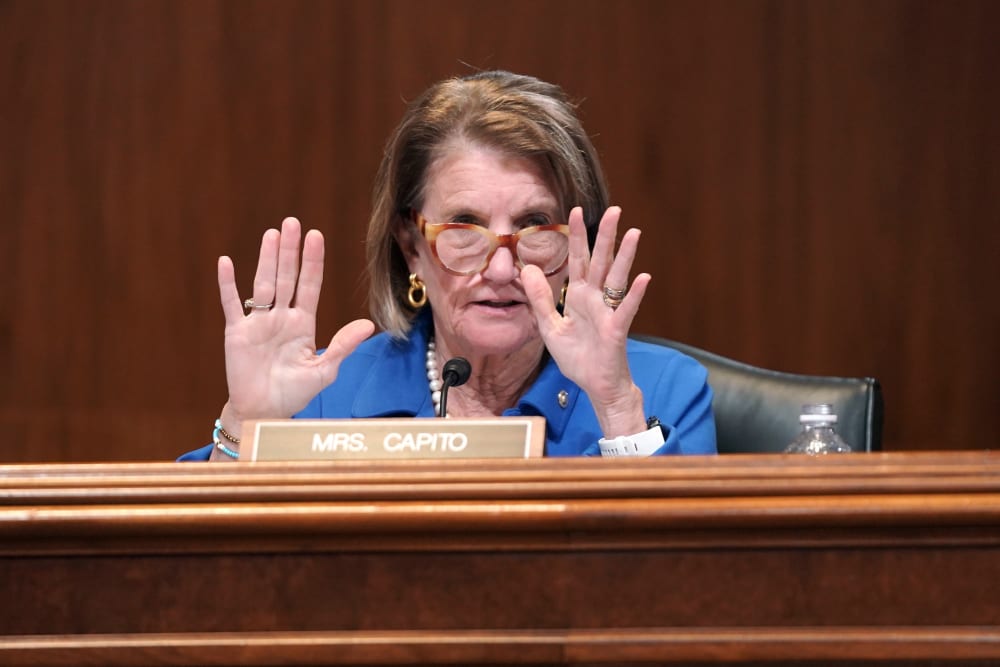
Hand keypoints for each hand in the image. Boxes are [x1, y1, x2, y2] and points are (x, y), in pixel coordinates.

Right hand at [216, 218, 373, 436]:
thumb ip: (342, 345)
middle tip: (293, 222)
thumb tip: (368, 325)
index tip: (316, 236)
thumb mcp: (324, 370)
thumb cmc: (295, 392)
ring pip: (263, 284)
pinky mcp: (237, 333)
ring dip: (266, 259)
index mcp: (303, 323)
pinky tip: (226, 263)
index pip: (310, 285)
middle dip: (290, 251)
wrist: (264, 412)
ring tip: (272, 234)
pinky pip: (231, 304)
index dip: (312, 261)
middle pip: (287, 277)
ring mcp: (258, 322)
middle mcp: (281, 317)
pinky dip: (228, 285)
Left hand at [522, 206, 649, 437]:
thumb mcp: (550, 327)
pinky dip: (635, 295)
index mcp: (579, 296)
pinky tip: (644, 277)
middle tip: (614, 209)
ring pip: (617, 279)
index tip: (576, 211)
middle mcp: (595, 299)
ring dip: (625, 256)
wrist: (595, 386)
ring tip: (634, 232)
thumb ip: (540, 299)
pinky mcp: (616, 330)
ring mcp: (608, 312)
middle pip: (600, 261)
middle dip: (605, 236)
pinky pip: (626, 310)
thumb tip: (527, 269)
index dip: (576, 236)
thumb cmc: (578, 358)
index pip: (577, 260)